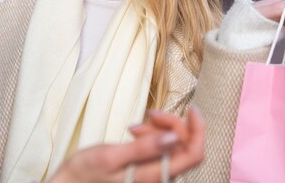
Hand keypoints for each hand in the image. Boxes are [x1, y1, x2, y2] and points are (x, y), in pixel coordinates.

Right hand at [48, 108, 203, 182]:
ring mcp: (154, 174)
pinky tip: (134, 133)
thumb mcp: (111, 156)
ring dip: (159, 129)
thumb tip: (173, 138)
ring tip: (135, 127)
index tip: (191, 109)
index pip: (194, 154)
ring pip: (172, 146)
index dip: (198, 130)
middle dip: (171, 125)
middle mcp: (160, 178)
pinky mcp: (147, 170)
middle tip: (149, 113)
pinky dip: (152, 136)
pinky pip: (160, 149)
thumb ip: (143, 148)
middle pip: (184, 146)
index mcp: (155, 176)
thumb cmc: (86, 173)